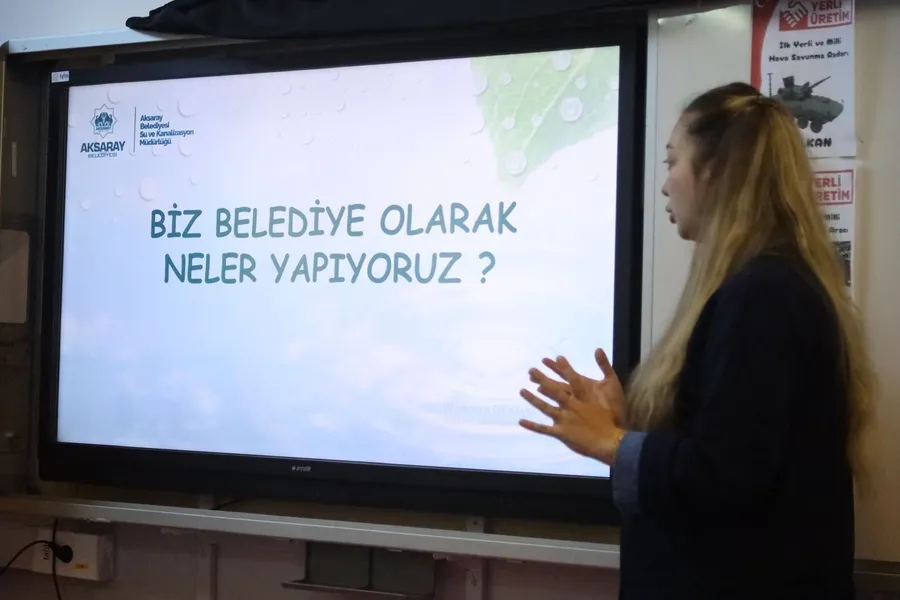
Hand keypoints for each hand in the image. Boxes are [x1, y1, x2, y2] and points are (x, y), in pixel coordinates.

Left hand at [518, 349, 624, 464]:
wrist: (611, 440)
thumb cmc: (614, 413)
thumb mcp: (613, 385)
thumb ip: (605, 366)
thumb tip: (598, 348)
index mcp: (582, 394)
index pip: (567, 377)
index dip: (558, 368)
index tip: (547, 359)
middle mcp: (571, 405)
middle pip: (553, 390)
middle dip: (541, 379)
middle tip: (530, 370)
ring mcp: (564, 419)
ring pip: (545, 407)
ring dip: (532, 399)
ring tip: (521, 391)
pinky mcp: (562, 433)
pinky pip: (544, 429)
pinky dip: (532, 425)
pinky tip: (521, 421)